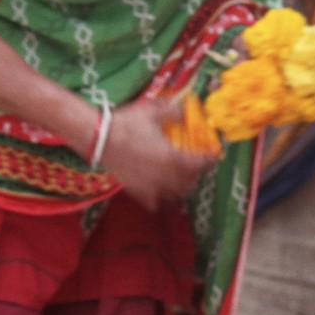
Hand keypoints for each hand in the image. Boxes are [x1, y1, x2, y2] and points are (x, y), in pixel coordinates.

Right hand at [98, 94, 215, 210]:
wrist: (99, 137)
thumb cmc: (128, 123)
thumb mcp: (154, 111)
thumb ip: (174, 112)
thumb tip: (185, 112)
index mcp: (173, 158)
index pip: (200, 164)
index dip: (210, 159)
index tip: (215, 154)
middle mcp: (165, 176)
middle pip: (190, 182)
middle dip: (197, 174)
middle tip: (198, 165)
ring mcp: (151, 187)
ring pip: (175, 196)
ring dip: (183, 189)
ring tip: (183, 181)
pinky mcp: (137, 191)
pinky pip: (154, 203)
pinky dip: (161, 200)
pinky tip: (161, 193)